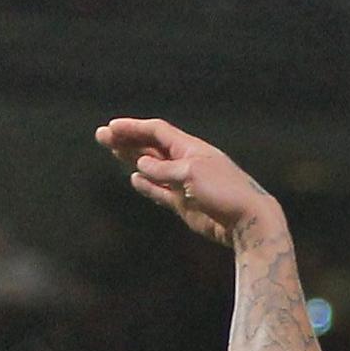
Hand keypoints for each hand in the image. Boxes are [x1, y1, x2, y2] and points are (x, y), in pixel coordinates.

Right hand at [96, 118, 280, 249]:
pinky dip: (148, 186)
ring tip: (112, 150)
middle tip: (101, 136)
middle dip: (127, 141)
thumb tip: (140, 166)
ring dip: (132, 159)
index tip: (112, 127)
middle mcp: (185, 163)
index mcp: (189, 148)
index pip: (156, 131)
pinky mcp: (185, 205)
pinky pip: (161, 192)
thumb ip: (164, 169)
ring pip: (152, 168)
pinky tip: (134, 179)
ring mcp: (184, 184)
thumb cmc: (224, 192)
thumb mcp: (191, 175)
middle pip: (150, 147)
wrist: (248, 222)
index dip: (133, 128)